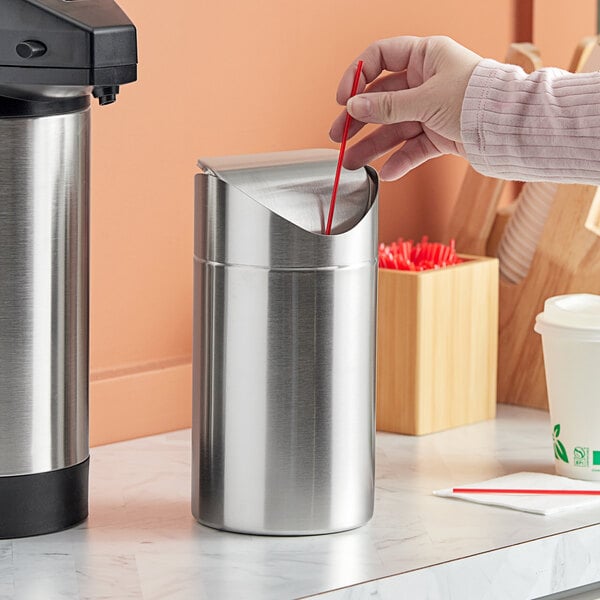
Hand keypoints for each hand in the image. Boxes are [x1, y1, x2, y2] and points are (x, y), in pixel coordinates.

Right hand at [329, 36, 481, 179]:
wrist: (510, 129)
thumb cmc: (477, 99)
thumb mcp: (425, 99)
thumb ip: (387, 106)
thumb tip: (353, 107)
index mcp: (426, 56)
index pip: (381, 57)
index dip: (357, 76)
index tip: (343, 98)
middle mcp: (427, 81)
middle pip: (382, 99)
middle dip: (358, 119)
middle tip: (338, 136)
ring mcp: (432, 109)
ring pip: (394, 127)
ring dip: (372, 145)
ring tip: (353, 162)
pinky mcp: (440, 135)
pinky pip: (413, 148)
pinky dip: (401, 161)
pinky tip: (387, 173)